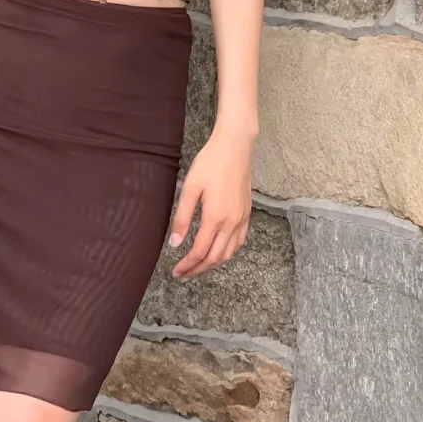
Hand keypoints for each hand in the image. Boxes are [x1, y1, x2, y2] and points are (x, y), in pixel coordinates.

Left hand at [168, 125, 252, 279]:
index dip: (187, 265)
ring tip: (198, 267)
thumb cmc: (210, 163)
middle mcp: (231, 222)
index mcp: (215, 217)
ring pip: (229, 253)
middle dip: (198, 270)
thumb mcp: (190, 188)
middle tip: (183, 274)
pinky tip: (219, 251)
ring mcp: (242, 219)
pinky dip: (228, 252)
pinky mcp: (248, 213)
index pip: (200, 252)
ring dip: (213, 264)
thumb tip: (175, 244)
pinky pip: (239, 242)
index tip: (176, 272)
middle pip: (215, 258)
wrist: (235, 146)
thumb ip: (182, 217)